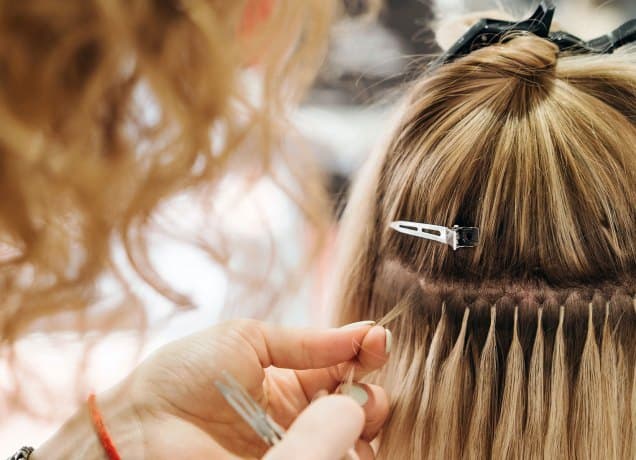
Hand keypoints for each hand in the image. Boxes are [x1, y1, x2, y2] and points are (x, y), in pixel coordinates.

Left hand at [34, 320, 390, 458]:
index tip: (377, 342)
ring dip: (364, 420)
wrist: (143, 423)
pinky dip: (345, 444)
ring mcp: (294, 446)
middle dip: (371, 394)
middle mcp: (300, 415)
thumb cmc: (187, 373)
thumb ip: (309, 341)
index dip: (364, 354)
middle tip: (367, 386)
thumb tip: (366, 329)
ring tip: (359, 406)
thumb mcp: (250, 340)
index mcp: (292, 379)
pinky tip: (347, 431)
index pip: (344, 367)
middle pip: (356, 407)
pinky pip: (324, 454)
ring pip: (349, 437)